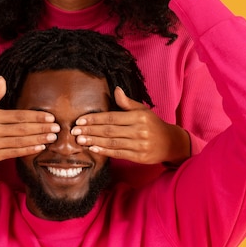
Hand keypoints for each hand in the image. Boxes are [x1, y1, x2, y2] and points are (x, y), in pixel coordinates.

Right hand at [0, 77, 59, 165]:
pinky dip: (27, 150)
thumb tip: (2, 79)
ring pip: (19, 142)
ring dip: (38, 139)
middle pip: (21, 129)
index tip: (50, 117)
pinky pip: (13, 152)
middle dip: (41, 128)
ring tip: (52, 137)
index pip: (18, 116)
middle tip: (57, 128)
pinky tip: (40, 147)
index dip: (35, 117)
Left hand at [71, 87, 189, 164]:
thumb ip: (127, 102)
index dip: (94, 119)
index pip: (112, 117)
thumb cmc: (153, 124)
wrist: (170, 142)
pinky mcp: (139, 157)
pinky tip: (93, 148)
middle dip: (90, 130)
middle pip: (109, 131)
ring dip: (94, 141)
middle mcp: (139, 130)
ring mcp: (139, 145)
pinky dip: (104, 151)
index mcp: (139, 117)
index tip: (80, 120)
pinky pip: (118, 153)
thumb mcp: (143, 110)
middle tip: (74, 131)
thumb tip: (115, 90)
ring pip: (112, 143)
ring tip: (80, 140)